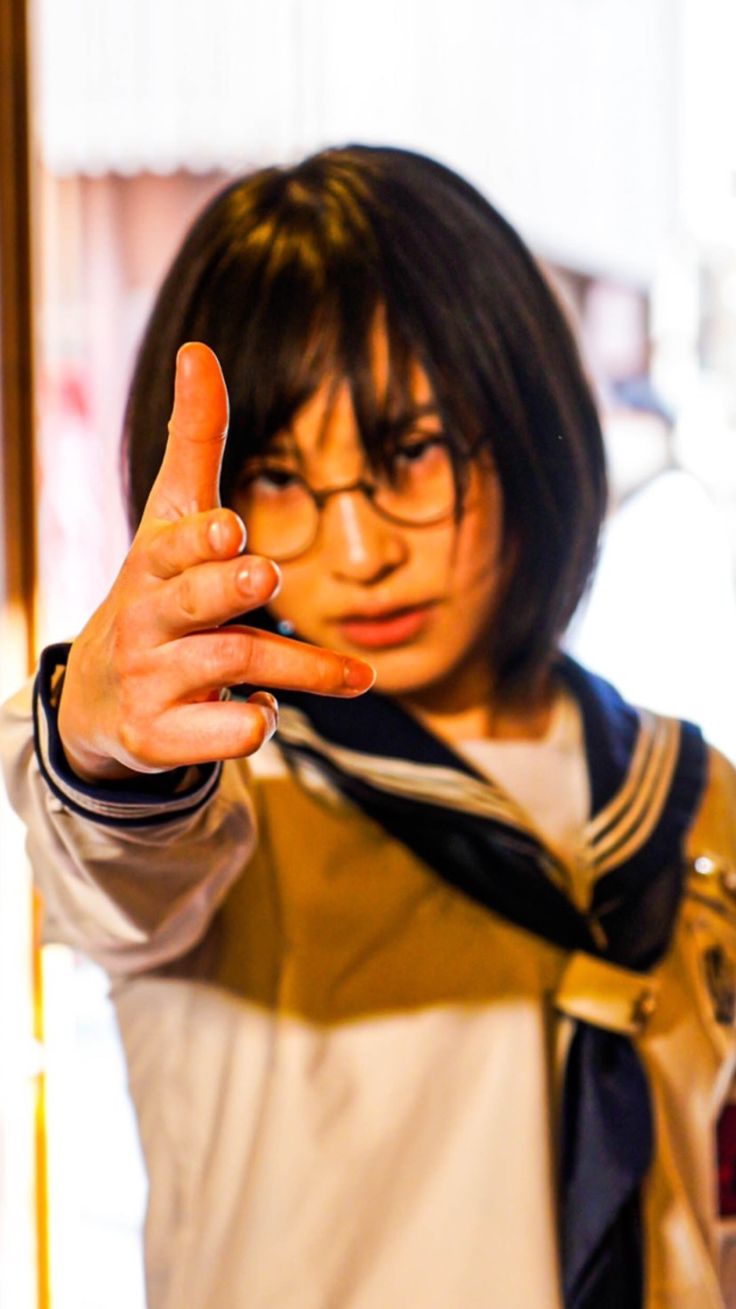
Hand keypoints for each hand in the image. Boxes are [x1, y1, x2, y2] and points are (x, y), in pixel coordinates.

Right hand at [57, 343, 374, 781]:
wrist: (100, 698)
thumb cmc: (155, 590)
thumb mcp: (168, 518)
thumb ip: (195, 441)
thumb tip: (198, 349)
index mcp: (153, 561)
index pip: (173, 545)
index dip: (200, 539)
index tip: (231, 529)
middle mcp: (147, 618)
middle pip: (193, 602)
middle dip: (227, 588)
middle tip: (264, 575)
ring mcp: (151, 680)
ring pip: (229, 667)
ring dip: (296, 668)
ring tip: (355, 675)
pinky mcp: (160, 737)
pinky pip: (214, 737)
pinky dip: (246, 728)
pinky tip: (268, 717)